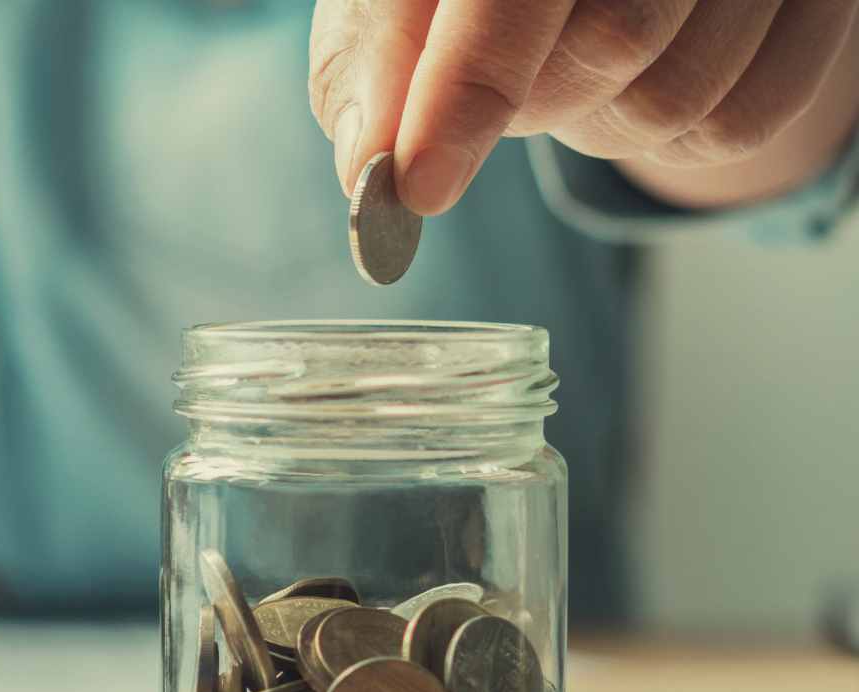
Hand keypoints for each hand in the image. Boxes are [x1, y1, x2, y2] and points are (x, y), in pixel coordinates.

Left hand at [310, 1, 858, 213]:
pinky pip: (735, 126)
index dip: (465, 89)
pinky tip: (631, 85)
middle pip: (608, 44)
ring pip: (671, 96)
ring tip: (565, 72)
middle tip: (495, 91)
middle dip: (527, 106)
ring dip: (591, 126)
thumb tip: (369, 161)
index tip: (419, 183)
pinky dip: (664, 141)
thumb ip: (374, 59)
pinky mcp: (816, 4)